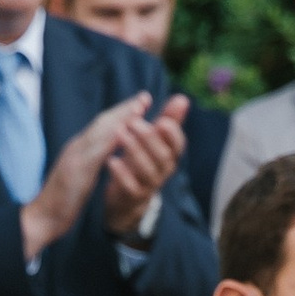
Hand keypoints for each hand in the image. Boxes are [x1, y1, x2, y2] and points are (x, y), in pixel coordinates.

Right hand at [20, 96, 152, 256]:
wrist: (42, 218)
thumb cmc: (61, 202)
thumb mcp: (80, 177)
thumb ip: (90, 162)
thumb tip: (103, 154)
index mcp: (79, 150)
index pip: (102, 126)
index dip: (121, 113)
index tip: (139, 104)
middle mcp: (76, 148)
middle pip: (102, 122)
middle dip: (124, 109)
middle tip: (145, 96)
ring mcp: (75, 157)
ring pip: (100, 132)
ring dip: (120, 118)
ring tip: (139, 107)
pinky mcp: (75, 170)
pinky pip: (95, 152)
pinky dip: (110, 140)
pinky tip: (125, 133)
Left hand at [99, 94, 188, 234]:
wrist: (129, 197)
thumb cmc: (144, 160)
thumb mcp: (156, 139)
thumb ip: (169, 119)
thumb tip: (182, 99)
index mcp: (170, 155)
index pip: (179, 145)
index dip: (172, 134)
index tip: (161, 121)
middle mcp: (163, 170)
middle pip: (162, 155)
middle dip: (148, 137)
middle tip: (132, 121)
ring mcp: (149, 184)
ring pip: (147, 169)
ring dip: (134, 150)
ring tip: (119, 133)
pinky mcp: (134, 195)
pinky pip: (130, 186)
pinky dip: (121, 173)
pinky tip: (111, 159)